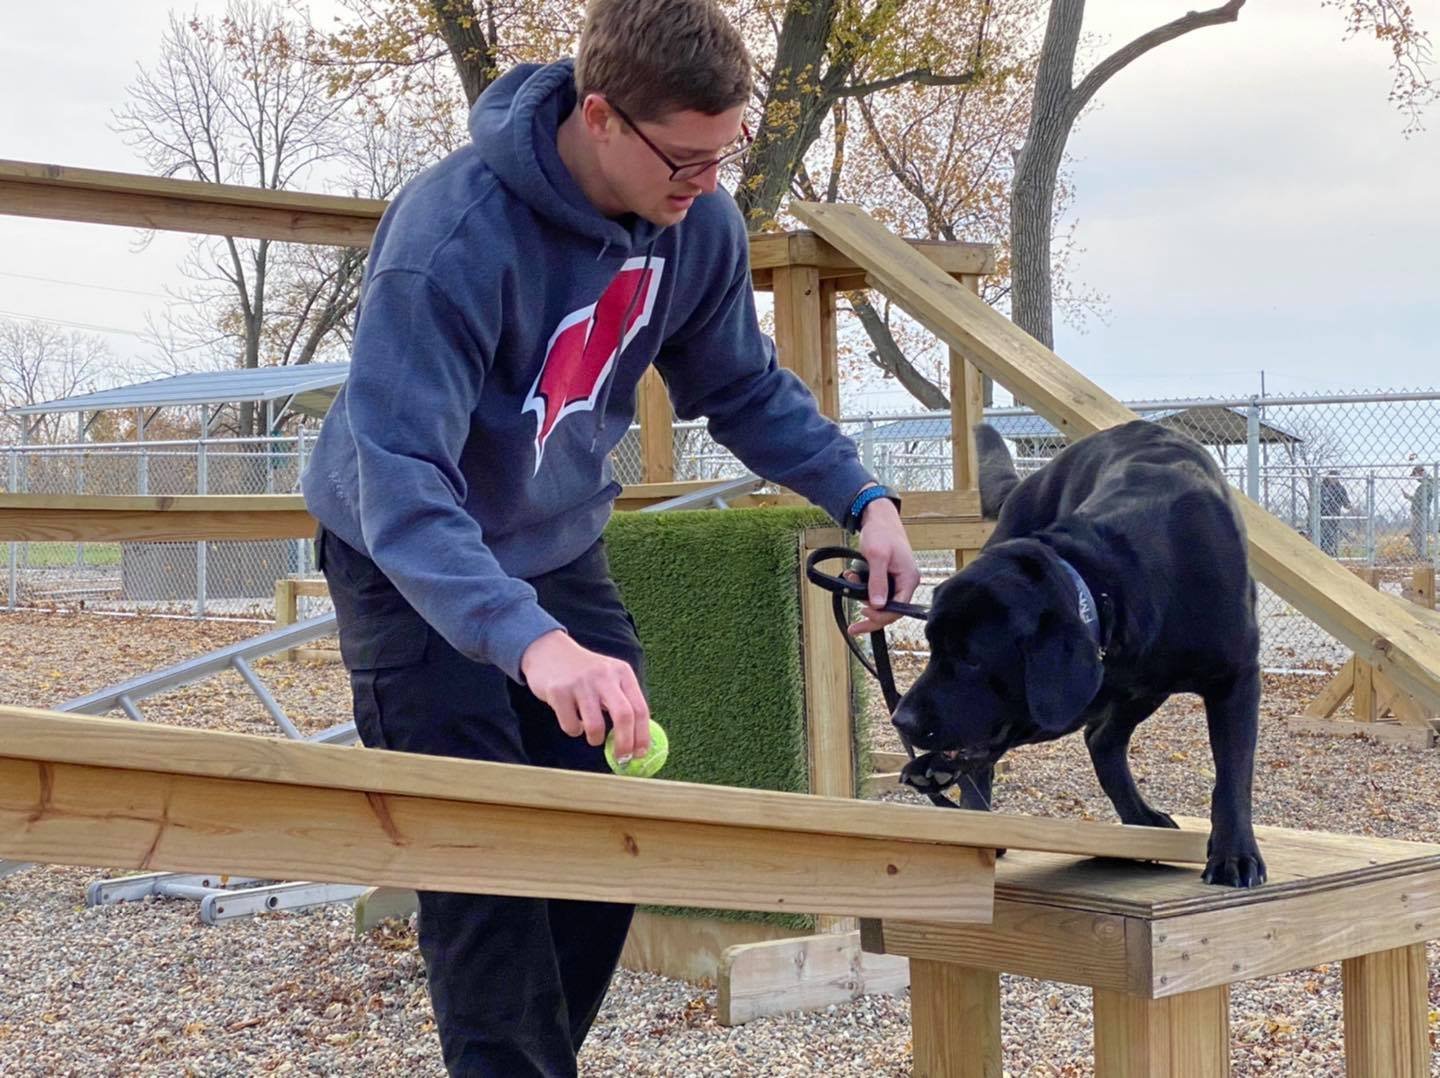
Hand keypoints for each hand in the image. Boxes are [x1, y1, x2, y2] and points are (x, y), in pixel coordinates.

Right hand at [520, 631, 650, 760]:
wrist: (548, 651)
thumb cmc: (584, 672)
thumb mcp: (609, 677)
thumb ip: (623, 701)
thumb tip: (638, 740)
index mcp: (622, 672)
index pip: (640, 708)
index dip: (643, 735)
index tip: (640, 754)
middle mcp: (604, 675)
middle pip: (624, 716)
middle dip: (625, 743)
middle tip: (622, 759)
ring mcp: (580, 682)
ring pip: (595, 726)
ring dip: (595, 739)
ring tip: (593, 736)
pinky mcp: (558, 691)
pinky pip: (571, 725)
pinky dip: (574, 730)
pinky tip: (572, 719)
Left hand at [846, 495, 920, 635]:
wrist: (878, 517)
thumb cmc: (881, 532)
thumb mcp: (877, 556)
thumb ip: (877, 581)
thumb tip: (877, 605)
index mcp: (909, 579)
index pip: (898, 609)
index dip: (880, 617)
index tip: (863, 617)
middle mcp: (906, 582)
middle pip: (890, 610)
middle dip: (870, 614)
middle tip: (853, 625)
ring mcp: (898, 580)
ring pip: (882, 601)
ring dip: (864, 598)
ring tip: (850, 581)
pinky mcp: (889, 577)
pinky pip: (877, 591)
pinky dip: (863, 589)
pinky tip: (852, 579)